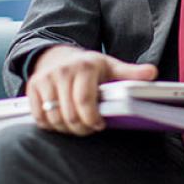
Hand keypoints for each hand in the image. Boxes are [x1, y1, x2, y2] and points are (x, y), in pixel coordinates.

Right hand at [27, 46, 157, 135]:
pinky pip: (39, 117)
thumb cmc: (89, 66)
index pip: (85, 100)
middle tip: (90, 128)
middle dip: (82, 128)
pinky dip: (50, 125)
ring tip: (77, 125)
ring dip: (66, 128)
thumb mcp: (111, 67)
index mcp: (85, 67)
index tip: (100, 125)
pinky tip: (61, 121)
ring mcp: (44, 79)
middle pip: (69, 114)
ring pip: (53, 118)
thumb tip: (152, 73)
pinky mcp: (31, 88)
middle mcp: (62, 71)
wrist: (57, 56)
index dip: (92, 119)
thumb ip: (131, 73)